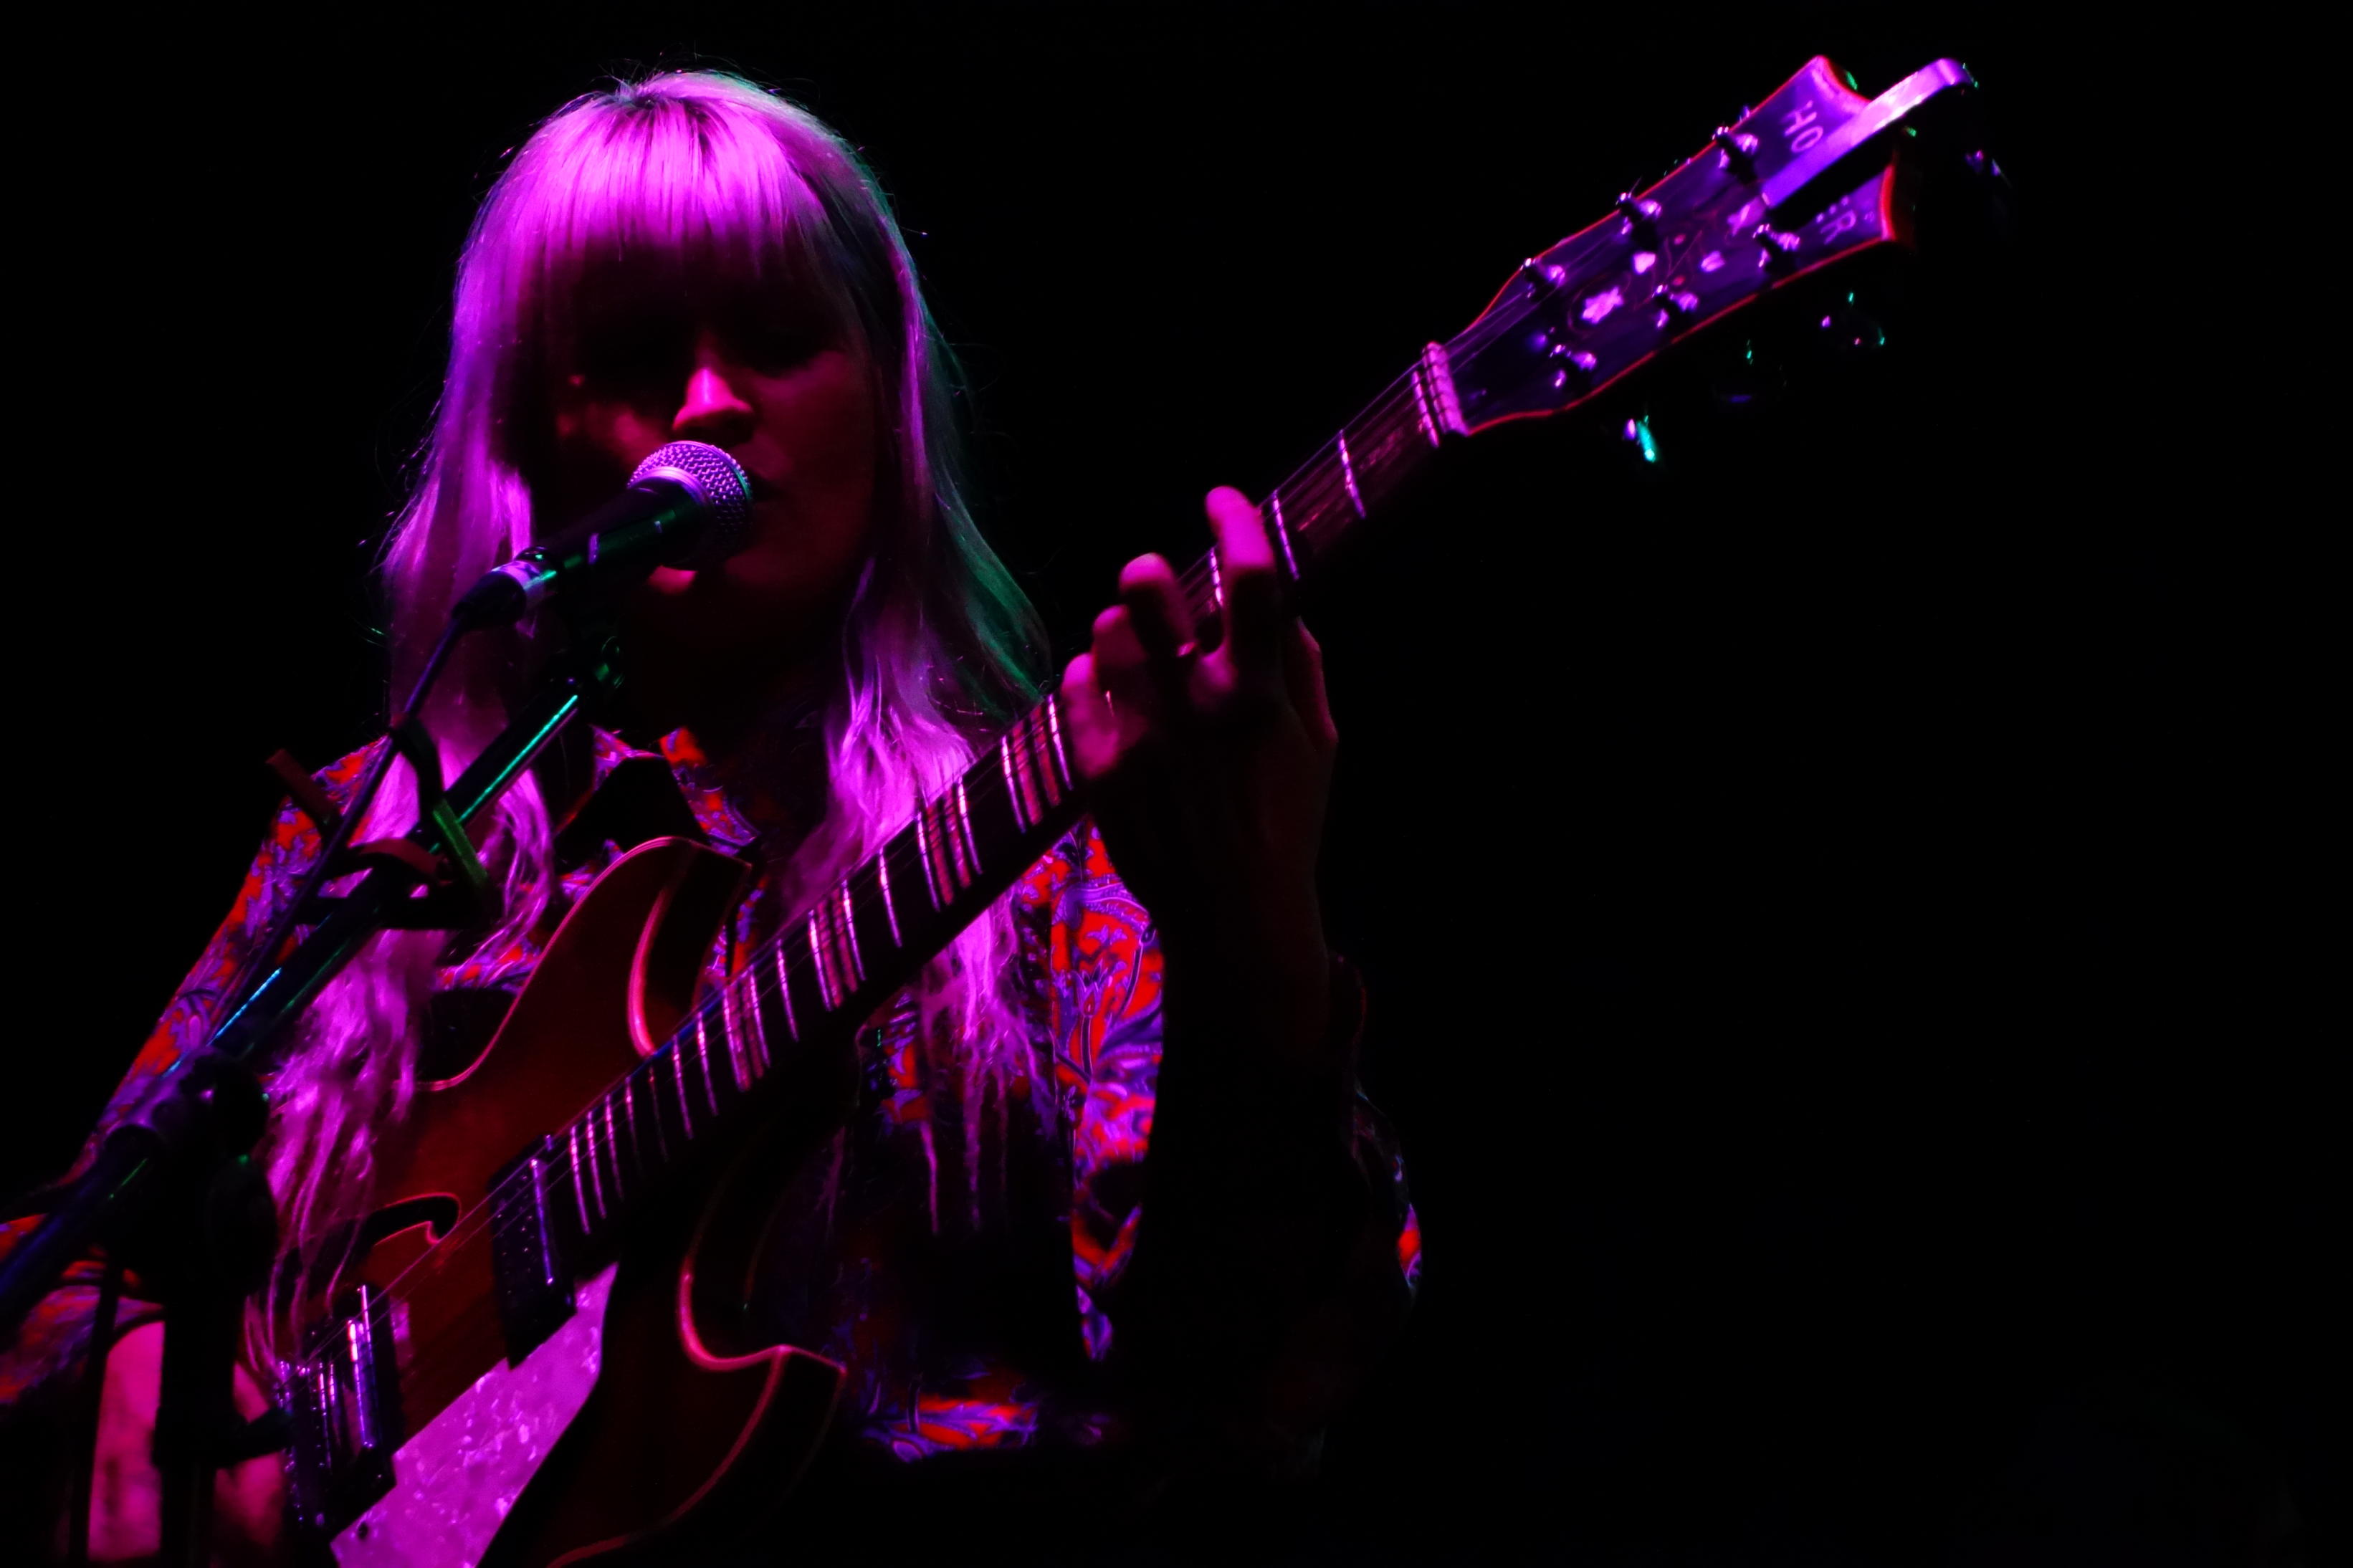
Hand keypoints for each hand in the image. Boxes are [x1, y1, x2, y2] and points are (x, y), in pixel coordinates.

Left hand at [1061, 487, 1339, 1060]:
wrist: (1230, 916)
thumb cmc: (1285, 821)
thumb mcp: (1318, 743)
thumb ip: (1299, 665)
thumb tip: (1276, 601)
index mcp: (1257, 696)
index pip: (1250, 581)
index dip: (1235, 523)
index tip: (1220, 500)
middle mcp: (1192, 707)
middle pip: (1146, 590)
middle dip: (1148, 573)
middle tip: (1153, 586)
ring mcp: (1136, 737)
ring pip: (1104, 634)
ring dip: (1123, 631)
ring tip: (1143, 658)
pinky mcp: (1095, 767)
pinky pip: (1077, 683)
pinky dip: (1094, 678)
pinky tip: (1118, 697)